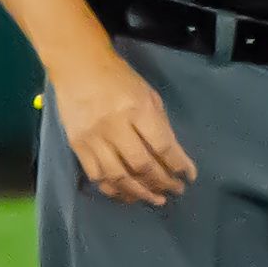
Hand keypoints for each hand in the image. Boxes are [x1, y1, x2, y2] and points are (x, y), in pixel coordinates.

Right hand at [50, 42, 196, 206]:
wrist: (78, 67)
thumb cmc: (119, 79)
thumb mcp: (148, 95)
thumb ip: (160, 125)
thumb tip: (172, 157)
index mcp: (138, 109)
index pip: (162, 146)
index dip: (179, 165)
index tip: (189, 176)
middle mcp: (115, 126)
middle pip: (142, 165)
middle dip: (163, 182)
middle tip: (176, 190)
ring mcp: (94, 138)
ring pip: (119, 177)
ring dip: (140, 193)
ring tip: (156, 199)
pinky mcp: (77, 146)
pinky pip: (97, 176)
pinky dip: (114, 190)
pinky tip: (128, 195)